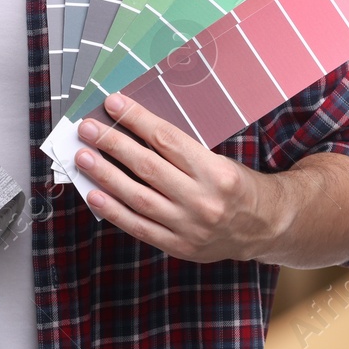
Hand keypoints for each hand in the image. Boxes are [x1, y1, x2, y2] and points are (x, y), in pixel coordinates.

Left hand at [73, 92, 287, 262]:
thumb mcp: (219, 160)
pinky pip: (139, 227)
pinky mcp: (179, 246)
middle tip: (87, 128)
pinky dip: (114, 210)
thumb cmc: (236, 185)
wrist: (264, 227)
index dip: (137, 119)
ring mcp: (190, 227)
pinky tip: (94, 194)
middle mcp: (203, 200)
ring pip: (139, 198)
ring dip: (105, 176)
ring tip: (83, 157)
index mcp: (216, 171)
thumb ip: (180, 150)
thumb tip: (133, 129)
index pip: (168, 140)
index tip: (112, 103)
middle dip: (113, 144)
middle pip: (148, 167)